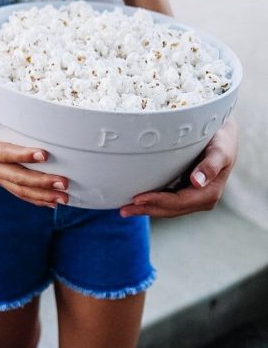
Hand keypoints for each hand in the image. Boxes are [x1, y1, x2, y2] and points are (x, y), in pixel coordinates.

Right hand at [0, 101, 69, 208]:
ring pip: (20, 189)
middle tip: (64, 182)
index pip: (4, 153)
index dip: (23, 155)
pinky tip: (53, 202)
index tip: (44, 154)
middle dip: (41, 181)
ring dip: (43, 194)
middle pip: (17, 177)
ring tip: (64, 197)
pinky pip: (18, 192)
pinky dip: (36, 199)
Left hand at [120, 119, 237, 218]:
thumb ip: (210, 166)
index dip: (158, 201)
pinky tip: (139, 202)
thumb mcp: (219, 151)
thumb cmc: (221, 141)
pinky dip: (153, 202)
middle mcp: (202, 199)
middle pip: (171, 209)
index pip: (178, 201)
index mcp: (210, 193)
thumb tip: (196, 183)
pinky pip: (168, 201)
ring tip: (125, 209)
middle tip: (123, 210)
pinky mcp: (187, 192)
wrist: (224, 137)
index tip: (138, 198)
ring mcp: (195, 198)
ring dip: (148, 209)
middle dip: (148, 210)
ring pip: (168, 208)